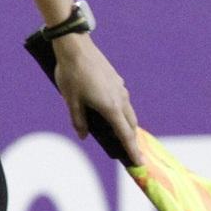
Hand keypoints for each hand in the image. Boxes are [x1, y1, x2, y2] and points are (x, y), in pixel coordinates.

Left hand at [52, 34, 142, 164]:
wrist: (75, 47)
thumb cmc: (71, 75)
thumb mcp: (71, 101)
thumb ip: (78, 121)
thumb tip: (84, 136)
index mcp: (110, 107)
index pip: (125, 135)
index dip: (132, 150)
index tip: (139, 163)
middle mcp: (120, 98)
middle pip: (130, 125)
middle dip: (131, 140)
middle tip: (130, 153)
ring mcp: (120, 88)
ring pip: (128, 112)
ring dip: (127, 125)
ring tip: (122, 135)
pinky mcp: (116, 79)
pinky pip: (123, 100)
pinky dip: (122, 112)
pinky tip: (112, 113)